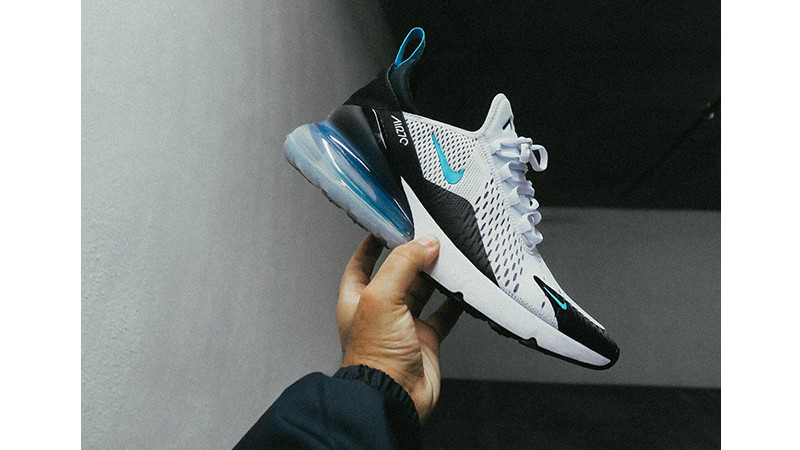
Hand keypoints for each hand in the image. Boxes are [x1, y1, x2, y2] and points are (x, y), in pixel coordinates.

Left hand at [337, 234, 462, 421]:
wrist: (393, 397)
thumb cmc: (374, 358)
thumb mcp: (381, 298)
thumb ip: (402, 266)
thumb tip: (423, 244)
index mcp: (357, 299)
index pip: (361, 263)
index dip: (372, 244)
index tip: (388, 227)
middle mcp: (379, 311)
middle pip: (396, 274)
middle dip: (412, 257)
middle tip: (429, 239)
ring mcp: (403, 326)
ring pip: (421, 293)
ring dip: (434, 277)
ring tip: (448, 259)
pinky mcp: (425, 341)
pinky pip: (442, 316)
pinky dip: (454, 303)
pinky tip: (462, 292)